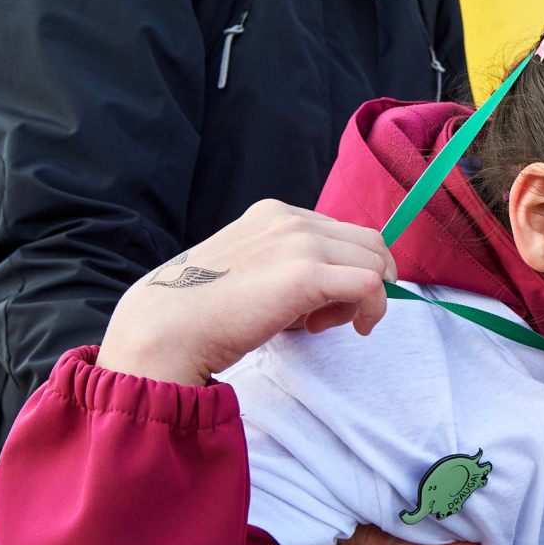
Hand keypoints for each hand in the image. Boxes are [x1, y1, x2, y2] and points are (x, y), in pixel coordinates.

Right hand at [97, 200, 394, 385]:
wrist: (167, 329)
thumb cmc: (204, 312)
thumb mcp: (253, 271)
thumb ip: (290, 267)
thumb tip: (340, 290)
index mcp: (276, 214)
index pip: (344, 233)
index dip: (348, 269)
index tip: (327, 303)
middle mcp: (291, 220)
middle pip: (369, 243)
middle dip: (366, 281)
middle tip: (332, 317)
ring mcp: (300, 243)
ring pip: (375, 261)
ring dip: (366, 298)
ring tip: (326, 324)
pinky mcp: (306, 275)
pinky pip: (372, 285)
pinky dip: (375, 309)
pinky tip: (356, 328)